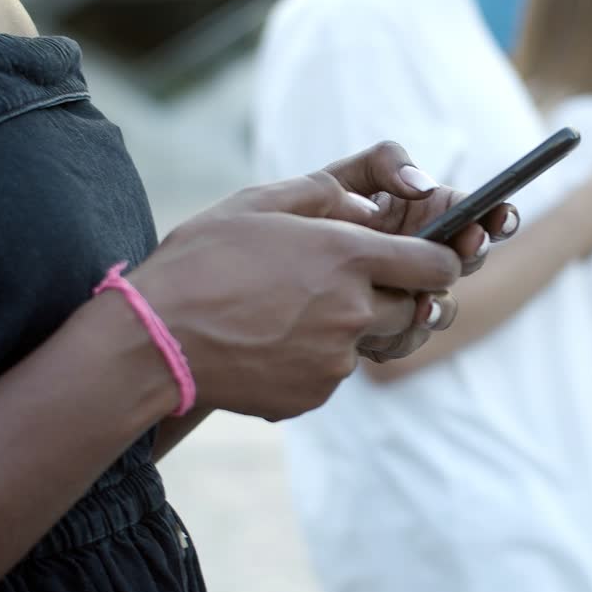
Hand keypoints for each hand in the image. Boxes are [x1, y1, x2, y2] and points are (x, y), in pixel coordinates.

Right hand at [128, 174, 462, 420]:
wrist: (152, 341)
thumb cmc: (201, 261)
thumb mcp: (259, 203)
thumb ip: (326, 196)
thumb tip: (370, 210)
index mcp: (348, 257)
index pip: (439, 265)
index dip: (439, 260)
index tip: (425, 258)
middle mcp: (353, 311)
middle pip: (412, 309)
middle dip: (393, 295)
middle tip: (342, 284)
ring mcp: (335, 360)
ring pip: (368, 342)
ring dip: (347, 327)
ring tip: (290, 311)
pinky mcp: (313, 395)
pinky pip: (332, 373)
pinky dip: (313, 359)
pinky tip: (269, 341)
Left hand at [315, 141, 519, 360]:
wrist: (261, 268)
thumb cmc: (309, 213)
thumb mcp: (345, 177)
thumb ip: (384, 164)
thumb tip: (423, 187)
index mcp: (424, 217)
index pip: (473, 214)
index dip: (495, 215)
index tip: (501, 217)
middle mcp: (422, 258)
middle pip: (466, 260)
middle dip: (473, 253)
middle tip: (470, 247)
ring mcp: (407, 297)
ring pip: (438, 309)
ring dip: (438, 308)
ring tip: (423, 307)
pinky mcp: (384, 331)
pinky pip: (404, 338)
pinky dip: (398, 336)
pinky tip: (379, 332)